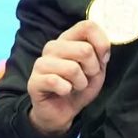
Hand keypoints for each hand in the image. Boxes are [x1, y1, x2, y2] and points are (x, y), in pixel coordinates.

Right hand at [26, 20, 110, 135]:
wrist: (61, 112)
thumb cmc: (78, 86)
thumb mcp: (96, 69)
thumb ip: (100, 53)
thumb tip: (103, 48)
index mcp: (68, 39)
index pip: (87, 26)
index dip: (101, 43)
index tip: (103, 59)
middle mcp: (53, 47)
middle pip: (85, 49)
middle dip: (93, 68)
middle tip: (86, 77)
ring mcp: (41, 63)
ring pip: (73, 68)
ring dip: (80, 83)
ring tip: (75, 86)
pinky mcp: (34, 80)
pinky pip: (57, 82)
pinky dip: (66, 90)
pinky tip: (63, 92)